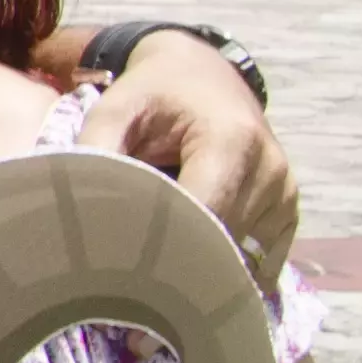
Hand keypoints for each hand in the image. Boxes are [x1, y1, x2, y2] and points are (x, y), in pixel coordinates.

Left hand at [78, 32, 296, 282]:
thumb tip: (73, 204)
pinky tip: (194, 268)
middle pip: (225, 241)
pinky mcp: (288, 211)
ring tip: (161, 272)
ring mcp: (285, 194)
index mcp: (231, 140)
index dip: (166, 247)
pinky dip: (228, 268)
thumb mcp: (115, 108)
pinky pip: (262, 260)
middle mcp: (269, 170)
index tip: (126, 272)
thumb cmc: (152, 93)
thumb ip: (96, 150)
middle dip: (181, 265)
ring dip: (205, 268)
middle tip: (136, 288)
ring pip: (243, 256)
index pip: (204, 214)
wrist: (201, 74)